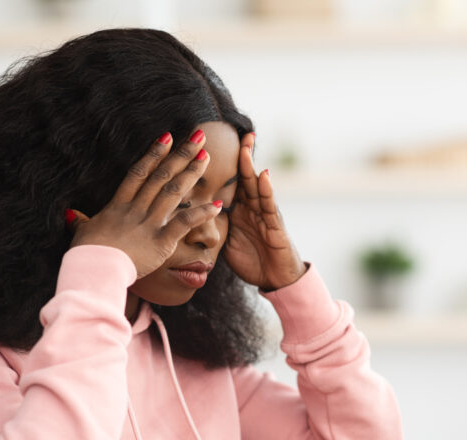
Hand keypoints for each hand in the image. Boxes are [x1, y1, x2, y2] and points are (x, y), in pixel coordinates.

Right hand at [68, 131, 222, 278]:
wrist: (93, 269)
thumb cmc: (86, 254)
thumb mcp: (83, 233)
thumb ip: (83, 221)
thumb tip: (71, 214)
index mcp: (119, 205)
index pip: (139, 173)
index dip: (154, 154)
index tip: (168, 137)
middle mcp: (136, 209)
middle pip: (161, 176)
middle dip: (180, 155)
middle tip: (198, 138)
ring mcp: (149, 224)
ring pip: (173, 192)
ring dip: (191, 174)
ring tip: (206, 158)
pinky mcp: (161, 242)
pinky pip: (184, 223)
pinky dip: (201, 214)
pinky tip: (217, 205)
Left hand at [225, 133, 306, 289]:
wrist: (275, 281)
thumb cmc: (253, 261)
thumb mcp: (228, 241)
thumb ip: (216, 226)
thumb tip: (191, 217)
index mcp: (240, 211)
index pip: (231, 183)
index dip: (224, 165)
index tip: (213, 145)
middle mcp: (253, 208)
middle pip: (245, 177)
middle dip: (242, 155)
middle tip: (236, 132)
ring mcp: (265, 215)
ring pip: (256, 186)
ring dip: (250, 166)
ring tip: (245, 146)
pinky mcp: (275, 226)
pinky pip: (269, 205)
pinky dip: (266, 189)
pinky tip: (263, 175)